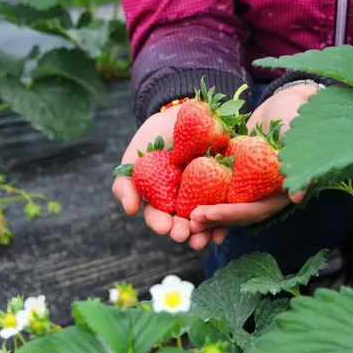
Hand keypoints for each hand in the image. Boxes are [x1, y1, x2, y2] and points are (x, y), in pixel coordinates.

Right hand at [111, 106, 226, 249]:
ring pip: (205, 221)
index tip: (163, 226)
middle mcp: (183, 204)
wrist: (183, 113)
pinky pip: (227, 206)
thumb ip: (126, 184)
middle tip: (183, 234)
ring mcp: (205, 197)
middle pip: (182, 224)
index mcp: (161, 201)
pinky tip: (223, 228)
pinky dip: (226, 218)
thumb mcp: (134, 158)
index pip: (159, 218)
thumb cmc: (153, 138)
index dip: (160, 223)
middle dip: (182, 232)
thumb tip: (130, 210)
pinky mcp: (225, 187)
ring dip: (204, 232)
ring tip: (203, 239)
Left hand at [189, 84, 317, 233]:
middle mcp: (264, 194)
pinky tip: (180, 197)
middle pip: (237, 214)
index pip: (255, 210)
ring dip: (205, 213)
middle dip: (213, 219)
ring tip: (183, 220)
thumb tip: (297, 197)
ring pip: (225, 204)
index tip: (207, 213)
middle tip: (190, 222)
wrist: (284, 102)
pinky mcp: (236, 175)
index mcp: (281, 193)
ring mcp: (249, 186)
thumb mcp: (297, 137)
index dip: (231, 214)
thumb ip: (298, 164)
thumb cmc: (296, 116)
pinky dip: (201, 192)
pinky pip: (217, 186)